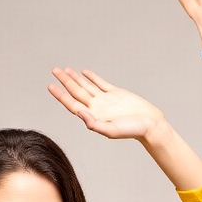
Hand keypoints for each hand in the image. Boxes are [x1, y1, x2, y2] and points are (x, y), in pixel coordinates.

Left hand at [49, 68, 164, 140]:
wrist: (150, 125)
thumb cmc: (132, 131)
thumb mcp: (112, 130)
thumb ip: (94, 124)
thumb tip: (79, 114)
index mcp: (94, 116)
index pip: (72, 104)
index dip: (61, 95)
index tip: (51, 86)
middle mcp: (98, 107)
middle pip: (77, 92)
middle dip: (65, 81)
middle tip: (54, 70)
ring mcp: (106, 100)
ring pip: (86, 86)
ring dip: (75, 78)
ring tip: (65, 70)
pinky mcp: (116, 93)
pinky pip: (100, 83)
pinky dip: (92, 77)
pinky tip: (84, 72)